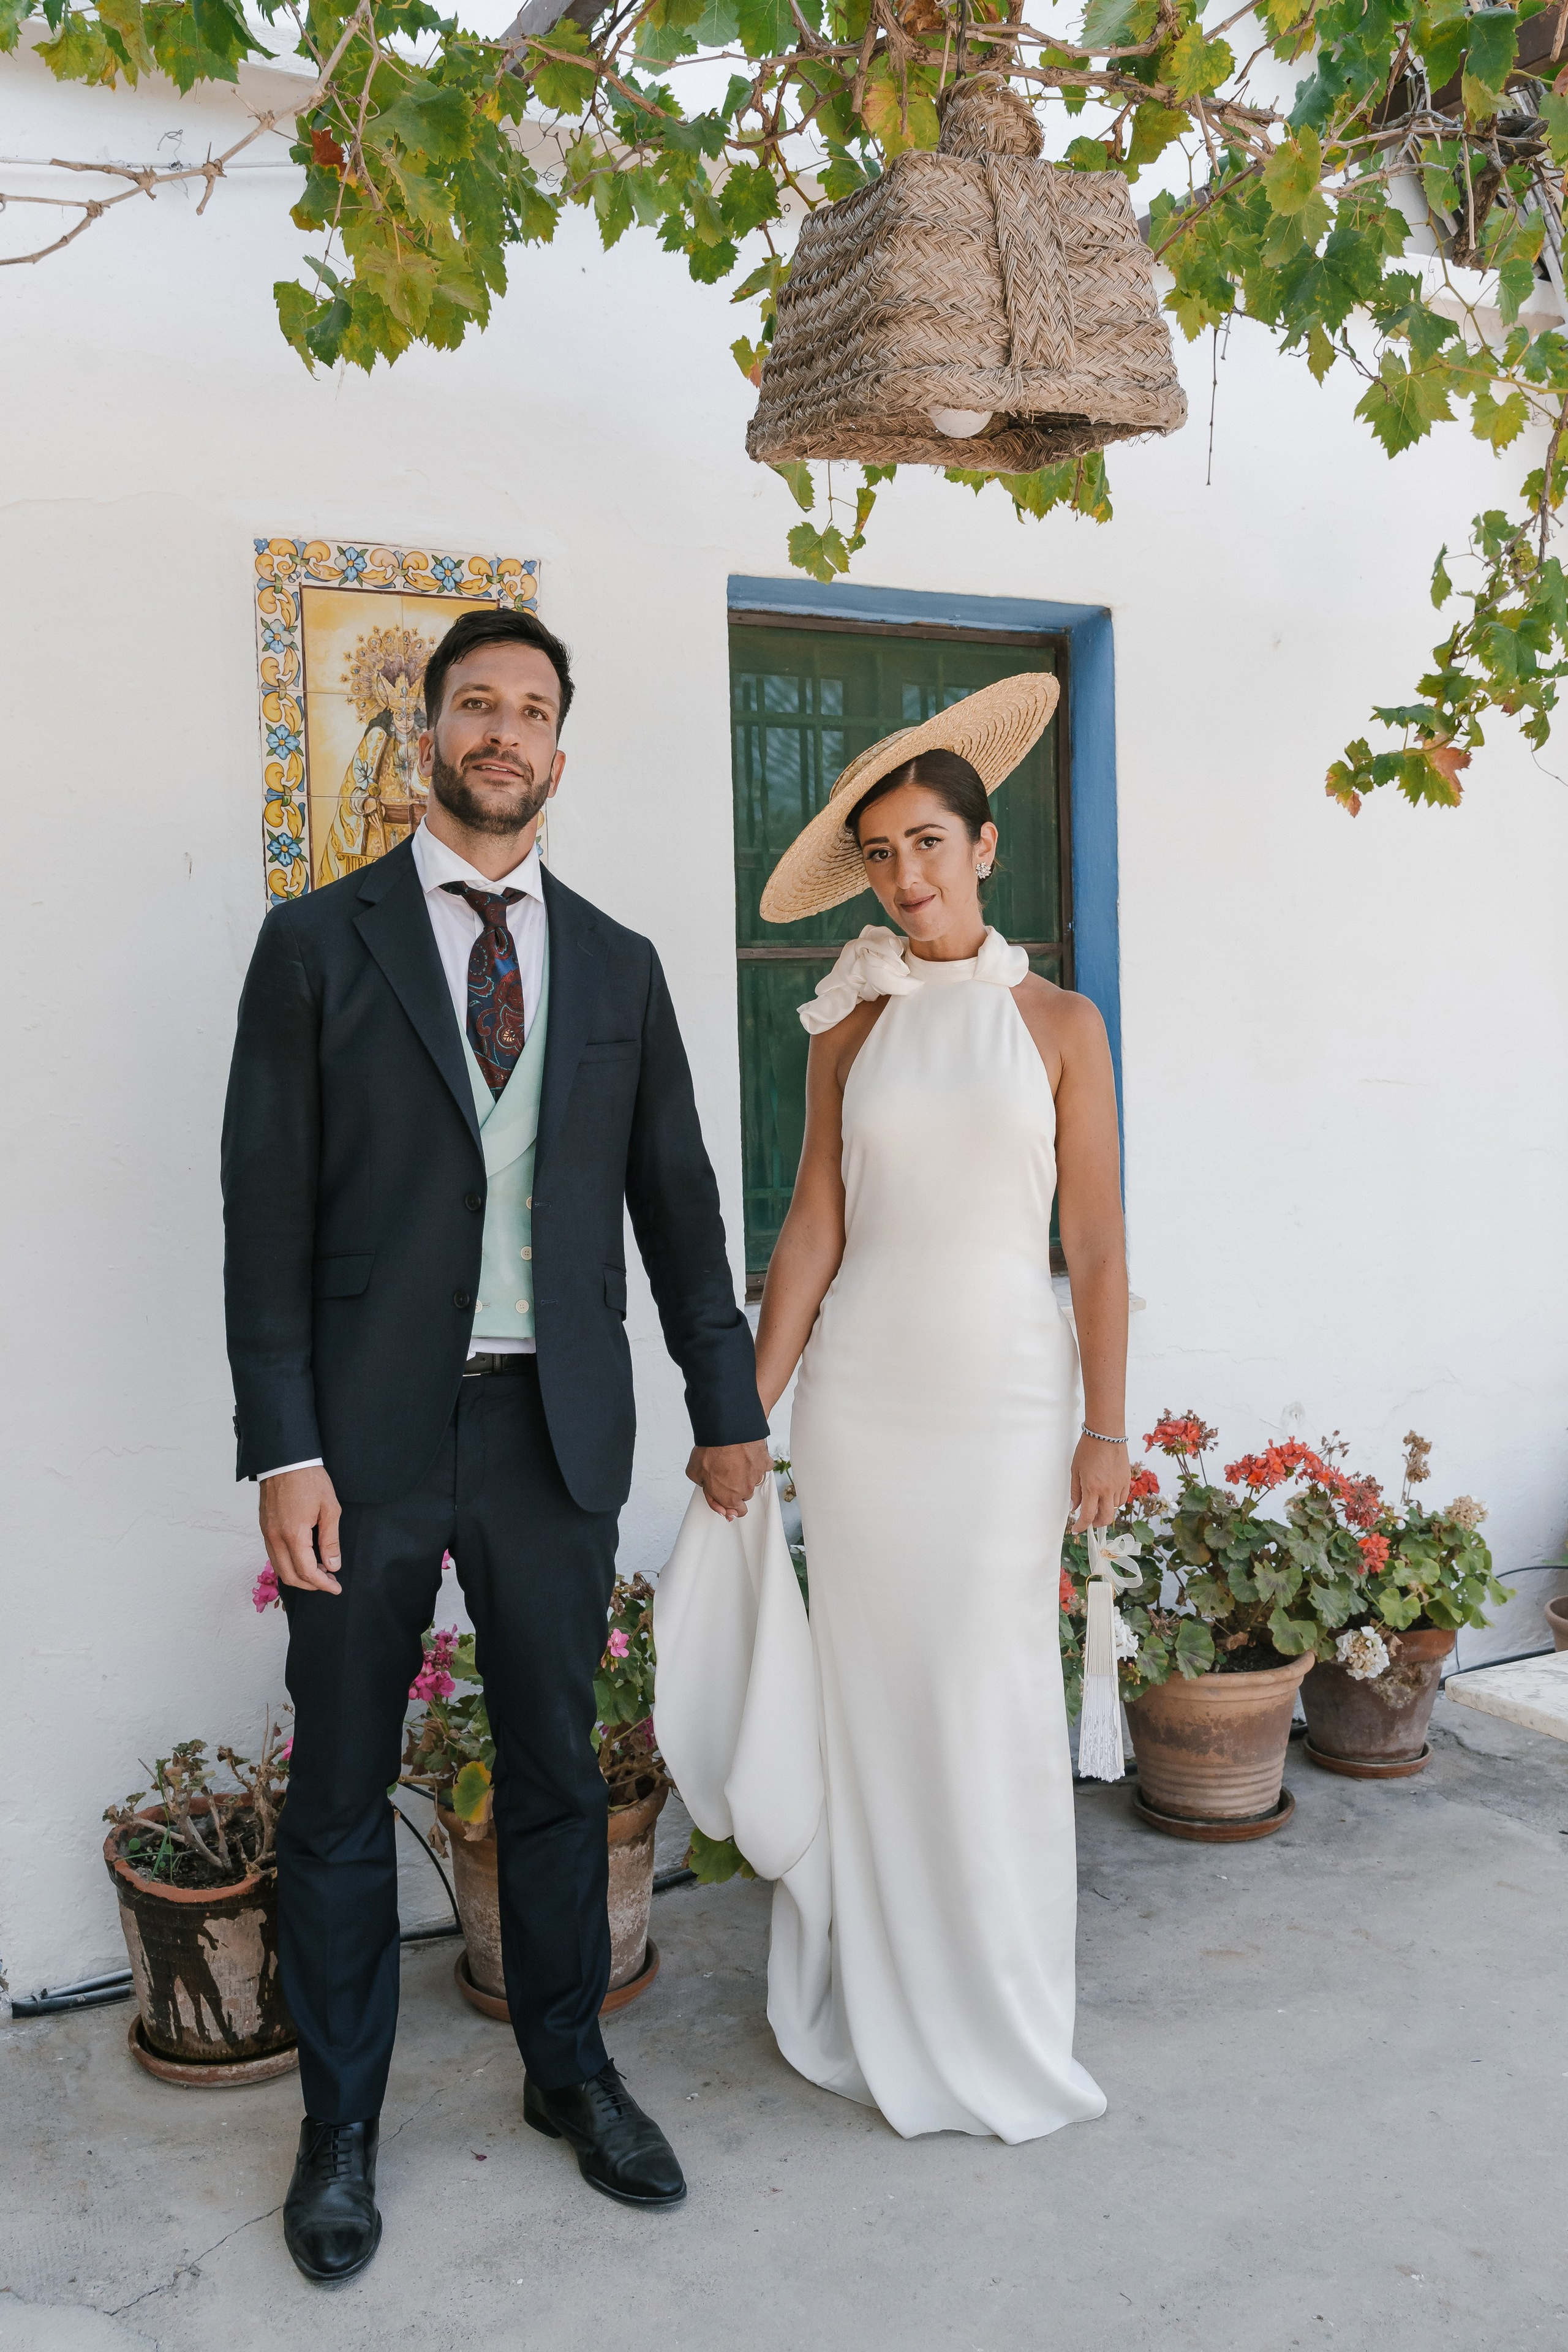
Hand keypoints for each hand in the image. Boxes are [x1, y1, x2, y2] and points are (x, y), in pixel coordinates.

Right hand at [260, 1465, 343, 1594]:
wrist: (285, 1459)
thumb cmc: (310, 1480)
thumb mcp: (329, 1508)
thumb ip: (330, 1540)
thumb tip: (333, 1566)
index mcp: (293, 1534)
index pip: (307, 1571)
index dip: (323, 1584)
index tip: (336, 1587)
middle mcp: (275, 1538)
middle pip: (289, 1576)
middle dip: (310, 1585)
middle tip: (329, 1581)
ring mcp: (266, 1533)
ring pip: (279, 1568)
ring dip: (299, 1575)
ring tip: (319, 1570)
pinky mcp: (264, 1528)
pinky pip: (274, 1555)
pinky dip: (289, 1564)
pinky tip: (304, 1557)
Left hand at [685, 1439, 771, 1520]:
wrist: (727, 1432)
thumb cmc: (711, 1451)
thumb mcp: (694, 1473)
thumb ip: (704, 1486)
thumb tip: (707, 1486)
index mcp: (729, 1497)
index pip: (737, 1512)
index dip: (731, 1506)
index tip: (728, 1502)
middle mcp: (745, 1489)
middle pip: (744, 1495)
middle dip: (736, 1488)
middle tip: (726, 1474)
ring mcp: (757, 1476)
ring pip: (753, 1480)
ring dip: (746, 1474)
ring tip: (734, 1461)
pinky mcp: (765, 1462)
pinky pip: (762, 1466)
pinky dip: (756, 1462)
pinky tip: (747, 1455)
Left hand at [1070, 1435, 1129, 1533]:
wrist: (1106, 1434)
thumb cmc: (1088, 1449)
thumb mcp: (1075, 1470)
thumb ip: (1075, 1491)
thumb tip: (1074, 1508)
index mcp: (1092, 1488)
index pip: (1088, 1516)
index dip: (1081, 1526)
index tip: (1076, 1529)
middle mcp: (1107, 1490)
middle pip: (1105, 1518)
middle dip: (1096, 1524)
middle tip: (1089, 1520)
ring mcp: (1119, 1486)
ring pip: (1114, 1508)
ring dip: (1105, 1510)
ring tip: (1097, 1503)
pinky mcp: (1126, 1480)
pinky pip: (1122, 1498)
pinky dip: (1114, 1501)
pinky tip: (1108, 1495)